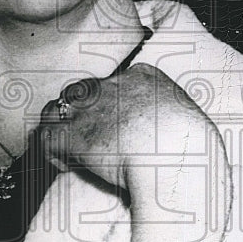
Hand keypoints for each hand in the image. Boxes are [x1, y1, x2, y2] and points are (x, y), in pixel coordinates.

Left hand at [40, 63, 214, 195]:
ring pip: (57, 108)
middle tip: (91, 140)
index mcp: (143, 76)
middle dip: (82, 114)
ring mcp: (89, 108)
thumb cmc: (196, 148)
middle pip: (82, 91)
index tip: (116, 128)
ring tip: (69, 152)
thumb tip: (168, 137)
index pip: (113, 83)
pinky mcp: (73, 134)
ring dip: (60, 128)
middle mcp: (111, 85)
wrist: (179, 159)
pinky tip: (65, 165)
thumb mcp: (189, 120)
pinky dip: (53, 153)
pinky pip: (47, 137)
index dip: (108, 106)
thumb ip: (171, 120)